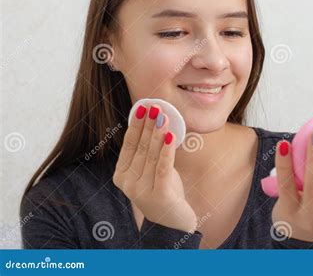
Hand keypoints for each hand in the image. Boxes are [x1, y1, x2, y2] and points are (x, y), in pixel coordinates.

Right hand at [113, 104, 196, 231]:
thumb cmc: (164, 191)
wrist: (173, 223)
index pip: (129, 145)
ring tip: (163, 116)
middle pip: (140, 148)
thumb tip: (155, 122)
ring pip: (151, 155)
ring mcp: (142, 191)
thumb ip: (149, 152)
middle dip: (148, 125)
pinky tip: (170, 136)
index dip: (135, 125)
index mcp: (121, 176)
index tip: (141, 108)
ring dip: (158, 133)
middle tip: (154, 106)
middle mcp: (128, 184)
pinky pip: (163, 168)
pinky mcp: (160, 196)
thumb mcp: (152, 170)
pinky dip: (167, 150)